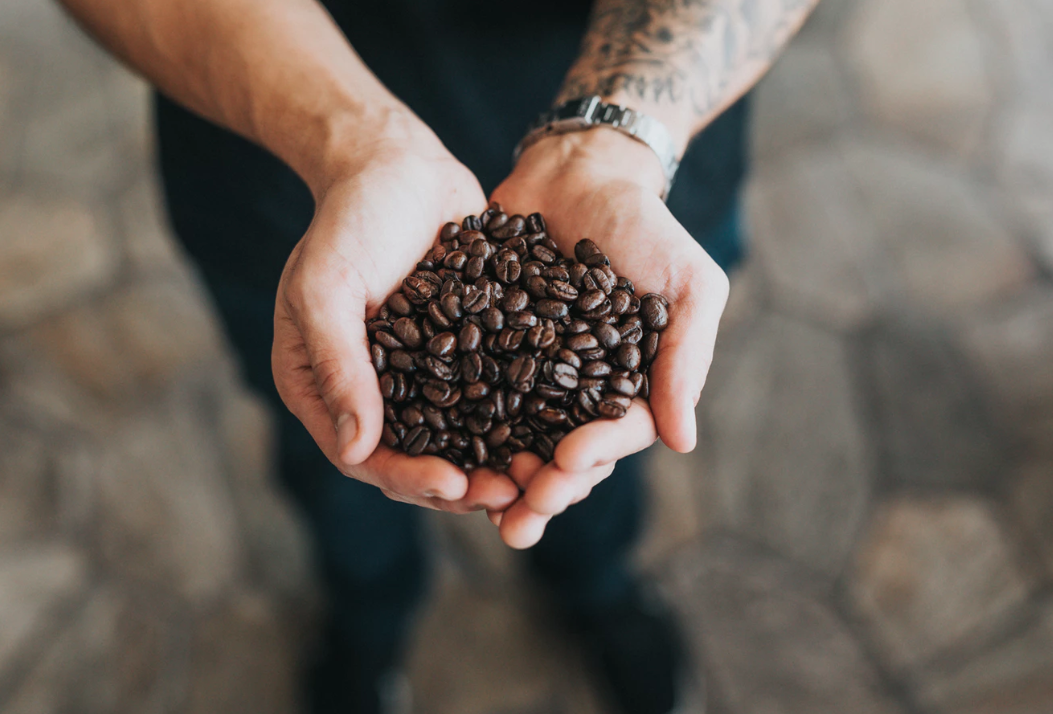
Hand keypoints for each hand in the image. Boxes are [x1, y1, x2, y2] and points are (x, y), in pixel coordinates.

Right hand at [272, 112, 518, 512]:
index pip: (366, 455)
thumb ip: (338, 365)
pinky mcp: (467, 353)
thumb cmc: (346, 220)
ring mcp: (424, 376)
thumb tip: (356, 450)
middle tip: (516, 497)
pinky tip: (563, 429)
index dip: (409, 477)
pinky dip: (524, 418)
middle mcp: (375, 393)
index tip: (454, 486)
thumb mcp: (326, 288)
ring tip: (547, 476)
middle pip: (420, 459)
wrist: (394, 164)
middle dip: (466, 484)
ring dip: (502, 462)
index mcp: (327, 390)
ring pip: (463, 438)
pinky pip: (494, 396)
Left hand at [488, 128, 730, 546]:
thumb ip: (687, 357)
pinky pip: (474, 394)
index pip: (616, 435)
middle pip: (564, 454)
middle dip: (543, 490)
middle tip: (517, 518)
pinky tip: (437, 450)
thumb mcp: (689, 284)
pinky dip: (459, 425)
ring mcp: (533, 373)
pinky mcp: (489, 350)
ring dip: (499, 477)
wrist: (579, 172)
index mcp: (630, 385)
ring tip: (478, 505)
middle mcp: (580, 389)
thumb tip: (683, 442)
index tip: (568, 463)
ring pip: (517, 438)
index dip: (594, 455)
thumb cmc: (646, 226)